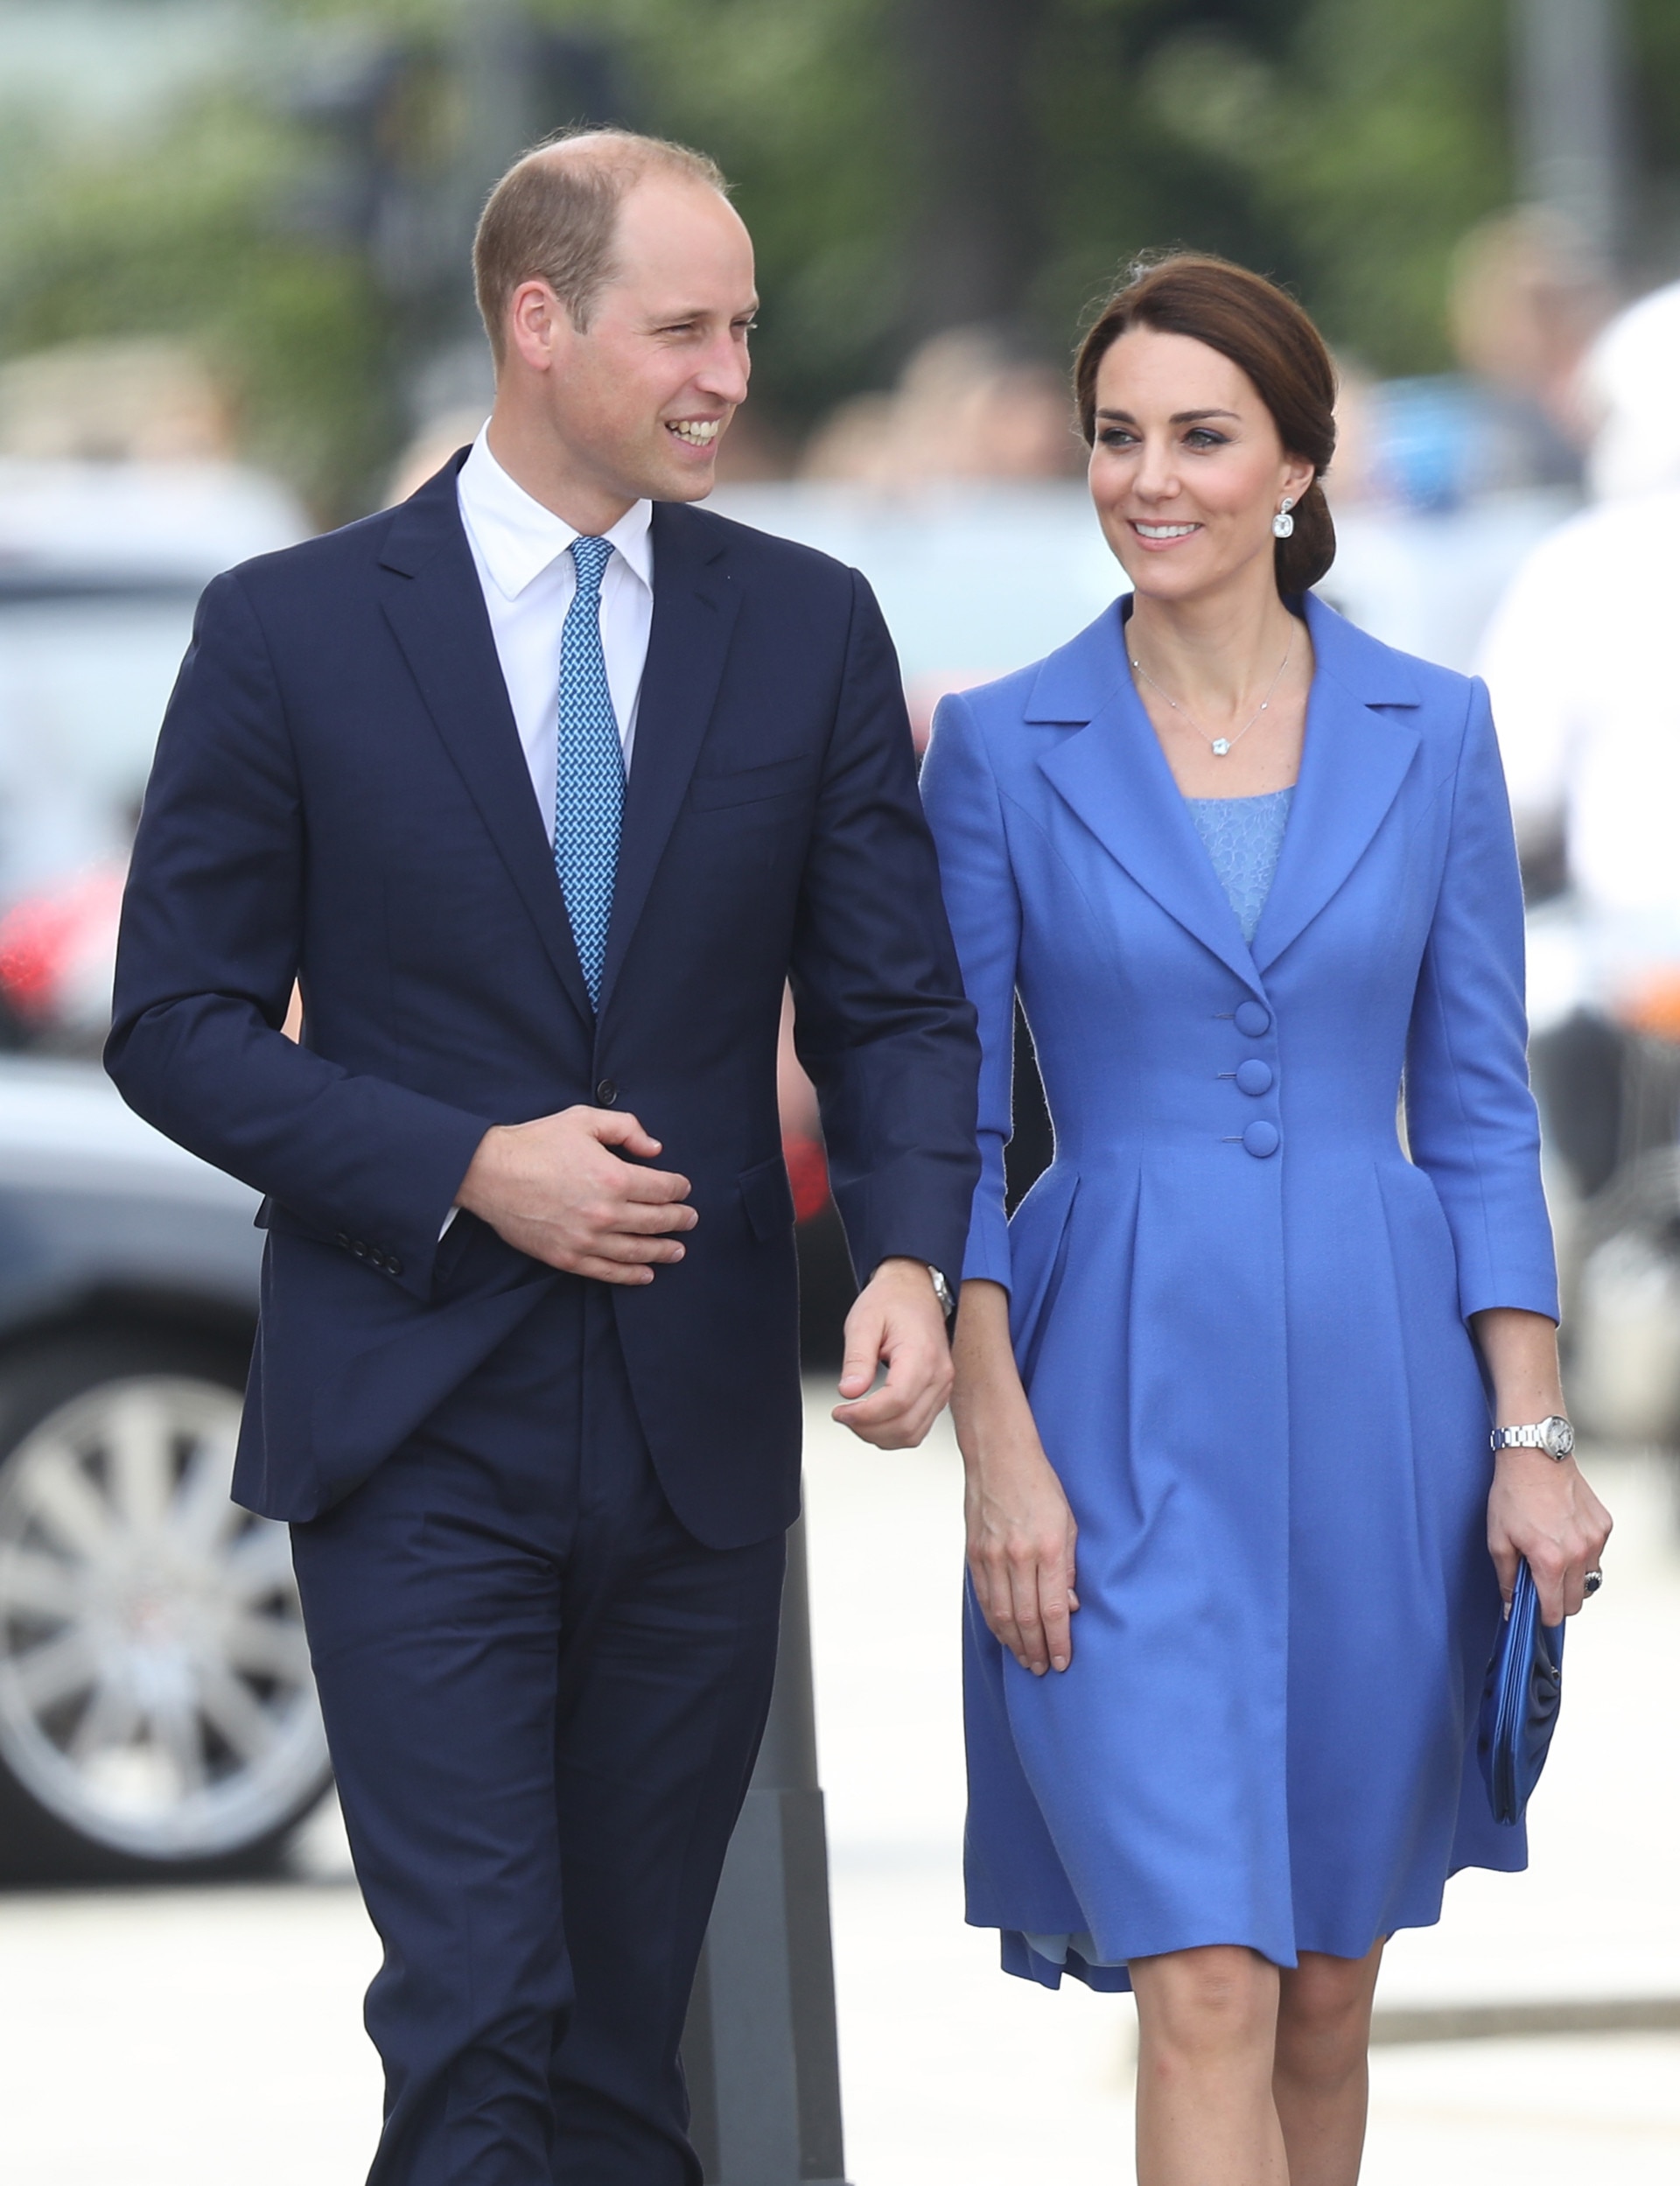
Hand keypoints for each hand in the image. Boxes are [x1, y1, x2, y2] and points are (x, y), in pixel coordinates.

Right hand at [455, 1107, 695, 1282]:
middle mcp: (605, 1213)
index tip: (683, 1189)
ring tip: (678, 1250)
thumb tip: (654, 1149)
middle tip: (690, 1219)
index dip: (679, 1189)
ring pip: (637, 1250)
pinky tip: (646, 1274)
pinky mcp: (567, 1257)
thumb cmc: (536, 1143)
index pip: (662, 1189)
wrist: (489, 1173)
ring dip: (663, 1251)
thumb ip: (626, 1128)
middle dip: (679, 1220)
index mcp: (614, 1177)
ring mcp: (586, 1239)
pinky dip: (631, 1275)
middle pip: (656, 1221)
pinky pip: (608, 1271)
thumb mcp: (584, 1120)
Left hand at [831, 1257, 952, 1447]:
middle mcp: (939, 1375)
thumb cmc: (892, 1301)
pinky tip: (874, 1418)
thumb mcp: (863, 1322)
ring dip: (880, 1435)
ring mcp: (942, 1387)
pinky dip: (894, 1431)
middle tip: (844, 1415)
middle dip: (868, 1429)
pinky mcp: (939, 1394)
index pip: (896, 1402)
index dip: (865, 1415)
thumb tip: (849, 1392)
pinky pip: (919, 1427)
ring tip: (856, 1418)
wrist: (915, 1289)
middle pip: (906, 1425)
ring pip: (914, 1434)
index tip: (841, 1411)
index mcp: (921, 1355)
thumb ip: (856, 1359)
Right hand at [958, 1402, 1078, 1676]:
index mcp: (1048, 1548)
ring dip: (1014, 1642)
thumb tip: (1068, 1606)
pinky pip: (983, 1597)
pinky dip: (994, 1621)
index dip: (1058, 1641)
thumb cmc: (1039, 1485)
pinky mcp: (974, 1552)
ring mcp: (992, 1555)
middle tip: (1042, 1669)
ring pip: (1001, 1613)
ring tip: (1025, 1659)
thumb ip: (1069, 1567)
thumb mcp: (1069, 1522)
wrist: (999, 1456)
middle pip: (1026, 1618)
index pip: (1054, 1609)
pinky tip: (1004, 1634)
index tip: (1063, 1662)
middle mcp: (1018, 1555)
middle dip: (1036, 1649)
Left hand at [1487, 1450, 1611, 1623]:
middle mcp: (1578, 1553)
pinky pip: (1597, 1554)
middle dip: (1560, 1600)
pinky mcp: (1604, 1526)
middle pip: (1578, 1602)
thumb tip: (1512, 1605)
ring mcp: (1595, 1539)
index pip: (1556, 1611)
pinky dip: (1584, 1554)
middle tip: (1542, 1584)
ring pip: (1591, 1579)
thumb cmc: (1513, 1494)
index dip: (1544, 1616)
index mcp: (1550, 1561)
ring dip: (1574, 1579)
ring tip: (1553, 1558)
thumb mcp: (1497, 1539)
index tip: (1537, 1612)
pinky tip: (1565, 1537)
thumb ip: (1507, 1578)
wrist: (1535, 1457)